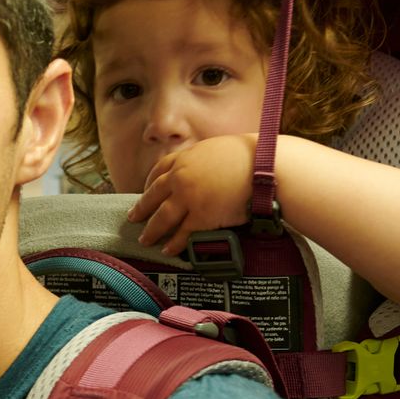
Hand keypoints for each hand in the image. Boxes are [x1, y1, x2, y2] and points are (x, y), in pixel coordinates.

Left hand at [125, 134, 255, 254]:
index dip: (148, 184)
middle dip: (141, 209)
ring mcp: (189, 198)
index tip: (144, 192)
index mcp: (185, 158)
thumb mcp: (217, 148)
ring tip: (144, 239)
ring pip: (162, 218)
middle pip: (153, 196)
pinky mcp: (202, 217)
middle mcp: (181, 177)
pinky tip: (168, 250)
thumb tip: (201, 166)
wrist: (266, 166)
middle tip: (133, 218)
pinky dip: (174, 244)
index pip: (158, 171)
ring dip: (152, 231)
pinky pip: (183, 234)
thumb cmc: (251, 155)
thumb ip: (202, 159)